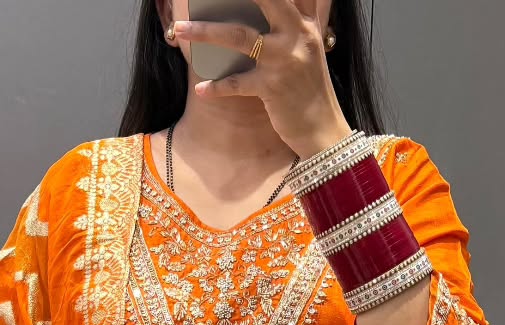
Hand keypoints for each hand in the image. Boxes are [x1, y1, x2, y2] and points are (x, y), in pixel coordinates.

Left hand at [173, 0, 353, 158]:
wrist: (324, 129)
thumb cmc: (309, 89)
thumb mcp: (306, 51)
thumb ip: (289, 26)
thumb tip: (254, 14)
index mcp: (307, 22)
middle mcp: (298, 34)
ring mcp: (285, 60)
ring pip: (239, 36)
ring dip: (205, 31)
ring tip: (180, 29)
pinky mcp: (273, 87)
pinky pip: (237, 83)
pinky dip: (217, 87)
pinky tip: (202, 89)